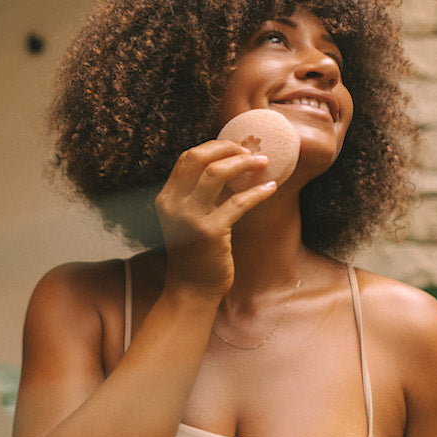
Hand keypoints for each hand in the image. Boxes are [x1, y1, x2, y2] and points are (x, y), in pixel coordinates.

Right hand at [155, 140, 276, 296]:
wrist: (192, 289)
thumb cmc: (195, 253)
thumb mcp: (187, 219)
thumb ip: (198, 195)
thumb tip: (229, 167)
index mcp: (166, 198)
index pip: (187, 158)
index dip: (214, 147)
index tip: (236, 147)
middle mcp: (173, 204)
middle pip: (199, 158)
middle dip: (228, 149)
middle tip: (250, 151)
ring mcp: (190, 218)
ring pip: (217, 173)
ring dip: (244, 163)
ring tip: (263, 163)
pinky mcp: (210, 232)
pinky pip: (238, 202)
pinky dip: (258, 192)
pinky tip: (271, 188)